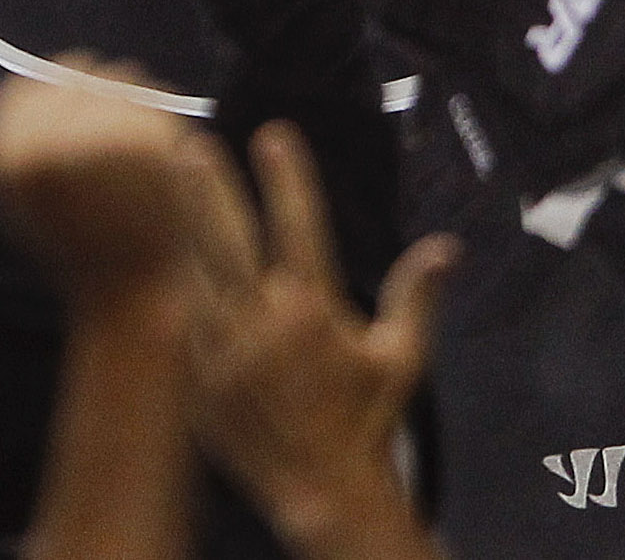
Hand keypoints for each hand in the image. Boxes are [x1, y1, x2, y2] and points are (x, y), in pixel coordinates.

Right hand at [0, 59, 233, 308]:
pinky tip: (166, 161)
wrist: (133, 298)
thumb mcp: (28, 196)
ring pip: (124, 81)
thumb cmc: (80, 250)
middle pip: (80, 74)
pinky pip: (159, 104)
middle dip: (104, 98)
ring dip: (138, 106)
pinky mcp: (145, 142)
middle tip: (120, 149)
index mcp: (5, 156)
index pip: (31, 87)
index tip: (83, 123)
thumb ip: (23, 139)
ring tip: (138, 163)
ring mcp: (95, 139)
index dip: (61, 96)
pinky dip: (166, 123)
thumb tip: (36, 80)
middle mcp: (42, 143)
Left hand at [184, 120, 458, 553]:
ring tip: (176, 188)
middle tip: (191, 144)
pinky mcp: (201, 379)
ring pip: (198, 274)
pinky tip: (179, 256)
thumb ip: (416, 295)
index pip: (298, 225)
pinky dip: (185, 284)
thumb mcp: (401, 358)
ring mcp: (225, 352)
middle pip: (226, 239)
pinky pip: (187, 319)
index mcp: (313, 311)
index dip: (286, 177)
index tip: (274, 135)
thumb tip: (448, 247)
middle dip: (209, 188)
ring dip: (187, 229)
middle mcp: (263, 324)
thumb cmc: (367, 421)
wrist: (322, 491)